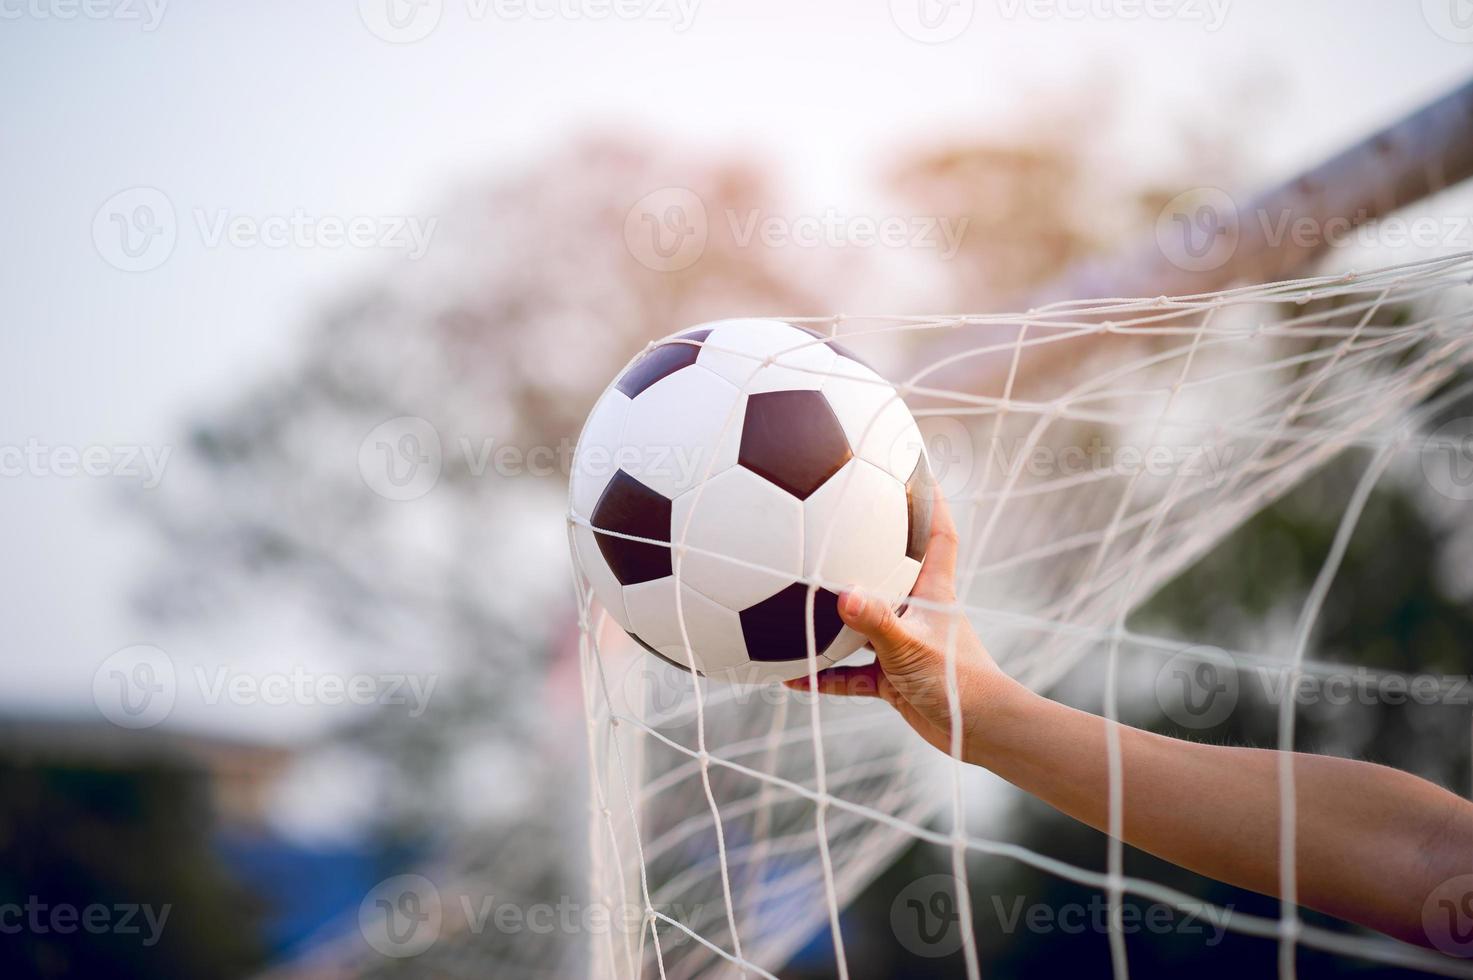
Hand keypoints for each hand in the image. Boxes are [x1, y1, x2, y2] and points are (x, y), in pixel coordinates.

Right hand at [785, 488, 1018, 758]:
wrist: (982, 733)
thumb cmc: (958, 683)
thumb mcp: (911, 649)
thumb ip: (875, 623)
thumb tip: (840, 596)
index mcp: (933, 593)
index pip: (938, 535)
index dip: (931, 501)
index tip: (915, 469)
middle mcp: (918, 613)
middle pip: (891, 573)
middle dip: (865, 552)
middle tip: (833, 527)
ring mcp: (903, 645)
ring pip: (862, 625)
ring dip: (833, 622)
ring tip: (792, 607)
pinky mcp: (893, 677)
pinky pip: (850, 673)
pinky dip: (825, 676)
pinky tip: (792, 677)